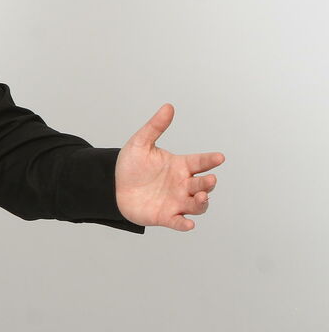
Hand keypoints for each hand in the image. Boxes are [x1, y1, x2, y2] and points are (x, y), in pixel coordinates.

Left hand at [115, 104, 223, 230]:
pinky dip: (184, 224)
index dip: (210, 160)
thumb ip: (155, 126)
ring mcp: (176, 201)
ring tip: (200, 197)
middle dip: (208, 183)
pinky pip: (179, 222)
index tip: (219, 157)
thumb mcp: (140, 143)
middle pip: (202, 185)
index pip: (200, 162)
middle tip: (209, 180)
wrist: (112, 186)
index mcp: (180, 166)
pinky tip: (188, 224)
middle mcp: (182, 184)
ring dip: (202, 202)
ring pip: (197, 205)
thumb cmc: (131, 165)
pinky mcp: (165, 216)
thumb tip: (168, 107)